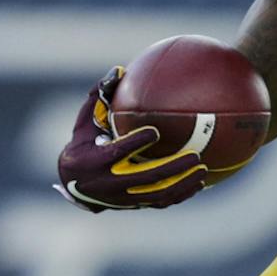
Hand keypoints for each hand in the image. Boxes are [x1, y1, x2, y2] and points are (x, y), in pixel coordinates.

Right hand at [54, 67, 208, 211]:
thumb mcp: (84, 122)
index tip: (155, 132)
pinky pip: (160, 202)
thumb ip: (100, 98)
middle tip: (195, 155)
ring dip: (182, 183)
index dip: (135, 143)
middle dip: (172, 168)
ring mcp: (124, 197)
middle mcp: (110, 182)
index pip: (118, 152)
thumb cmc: (83, 144)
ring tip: (203, 170)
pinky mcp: (133, 205)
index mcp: (96, 160)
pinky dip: (180, 195)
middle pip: (146, 177)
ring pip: (157, 194)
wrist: (74, 184)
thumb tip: (119, 70)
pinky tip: (199, 184)